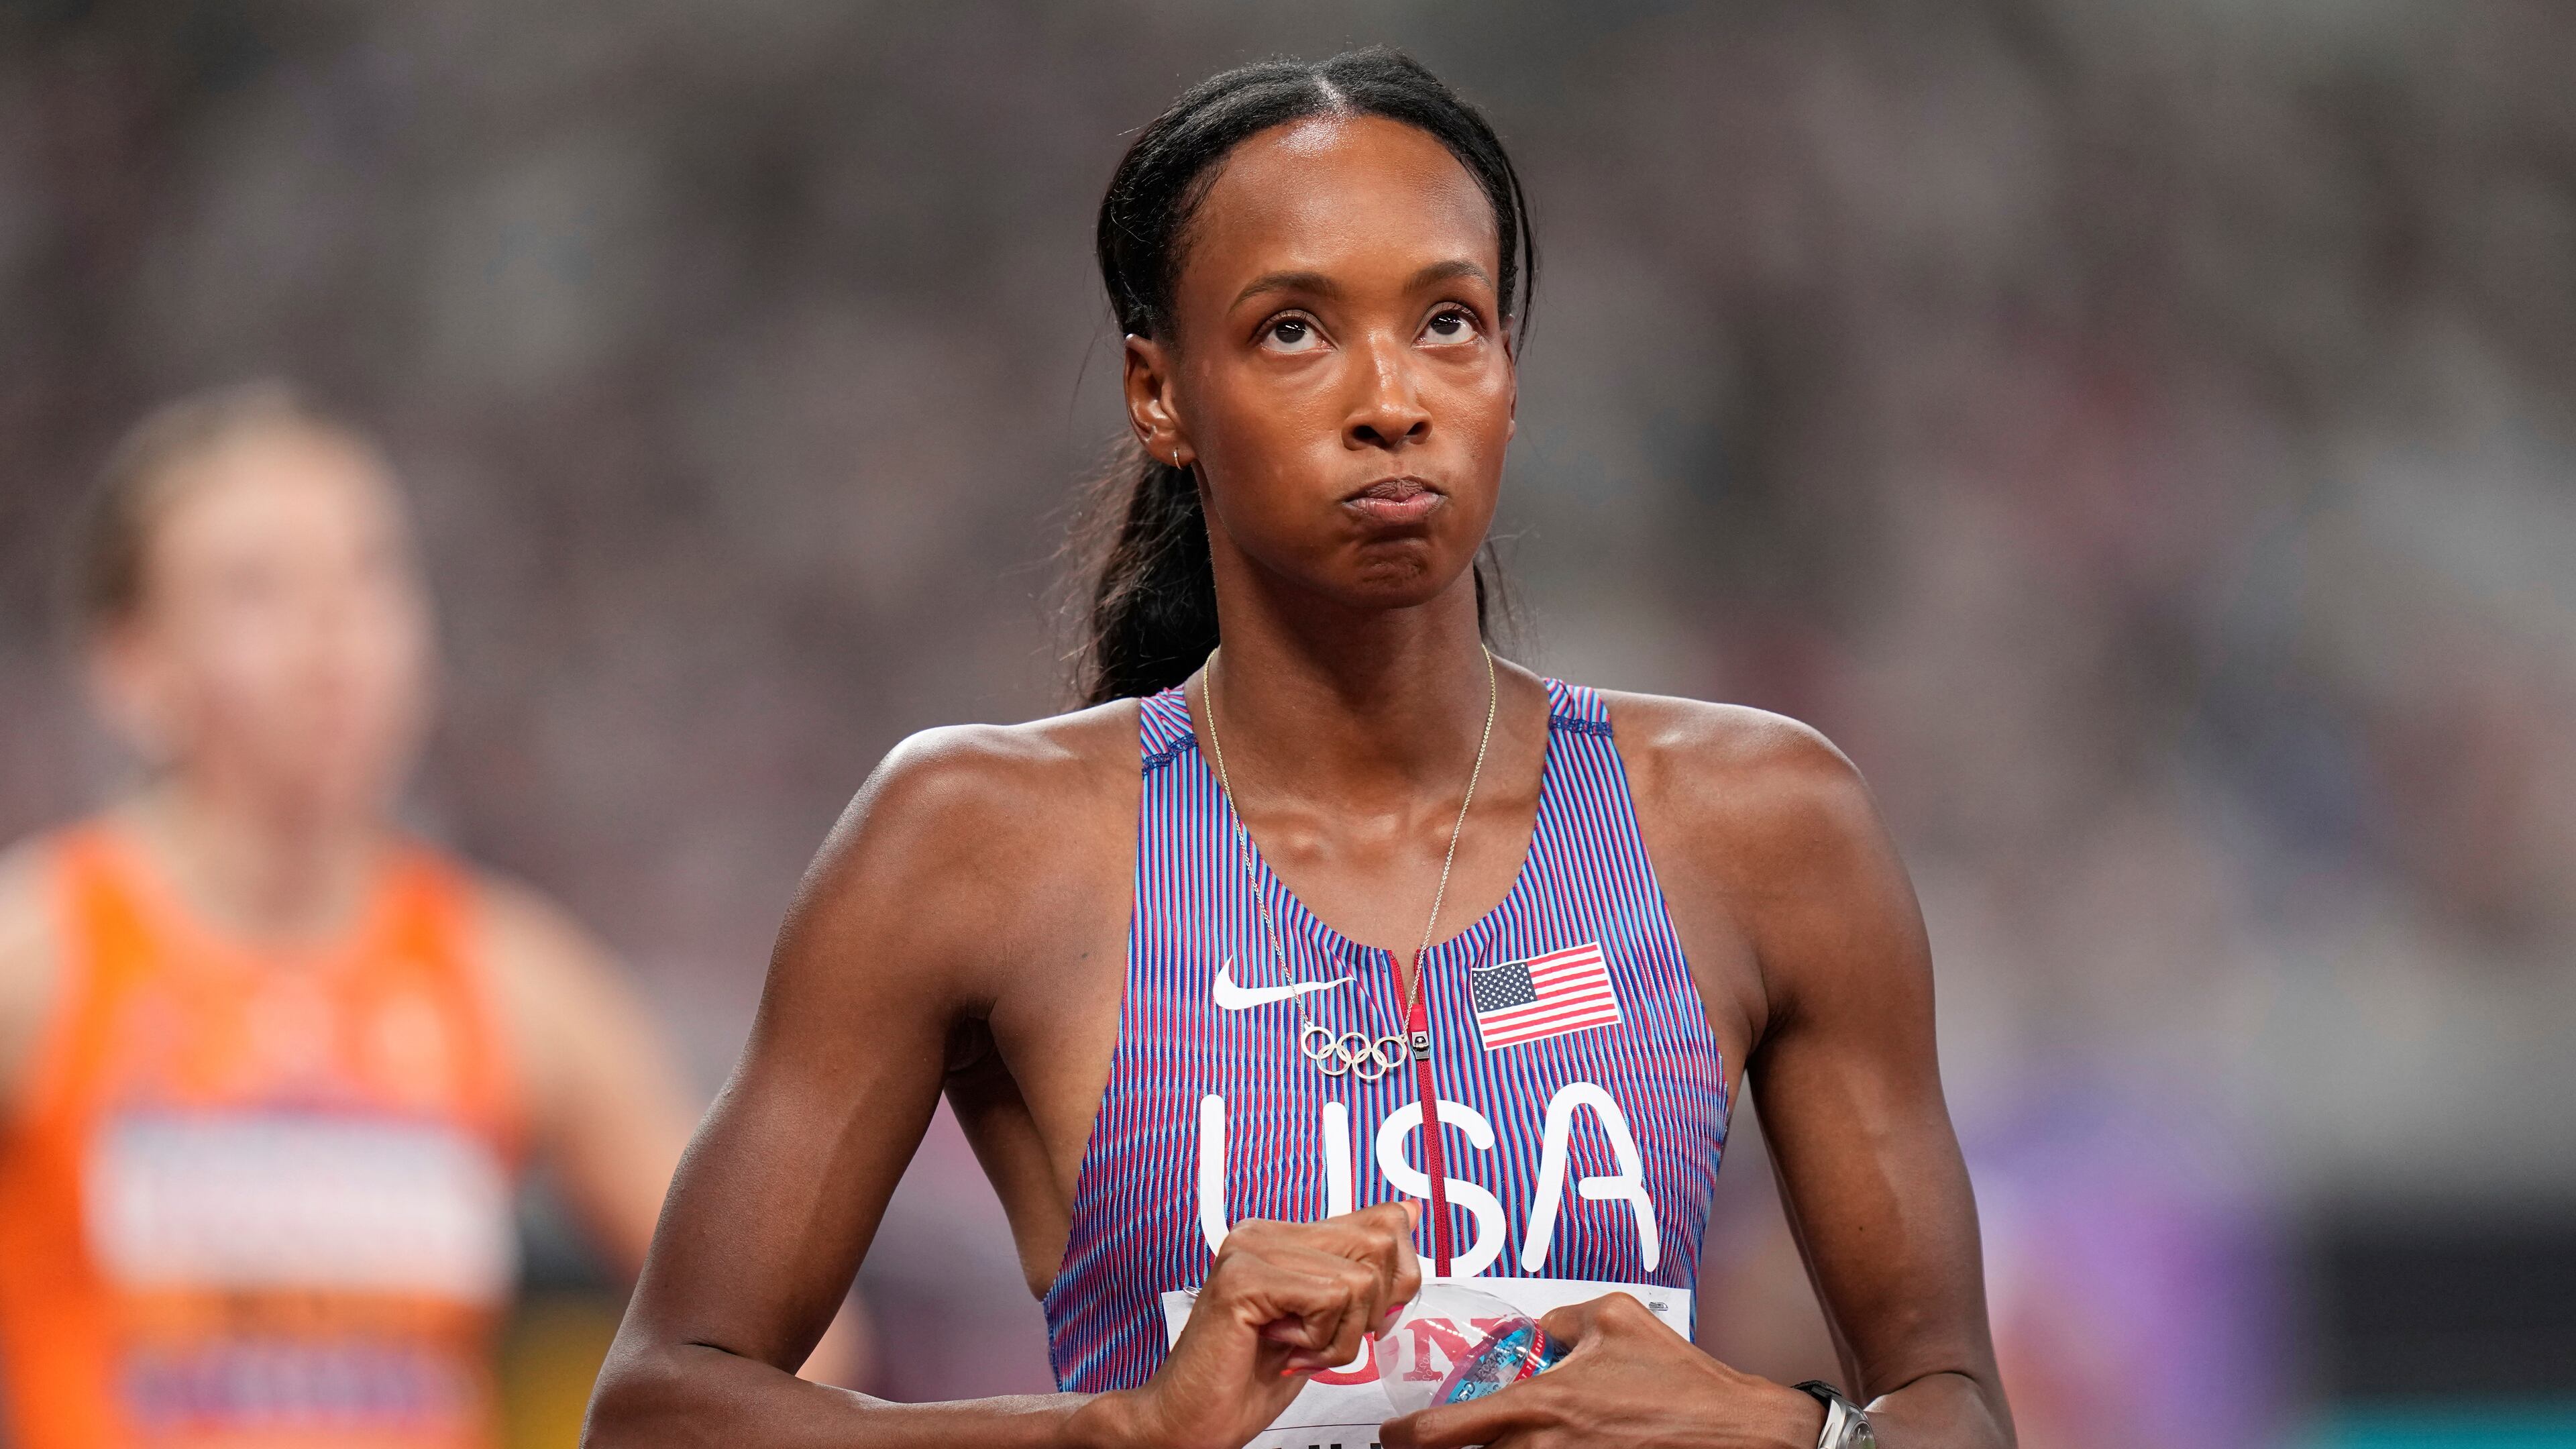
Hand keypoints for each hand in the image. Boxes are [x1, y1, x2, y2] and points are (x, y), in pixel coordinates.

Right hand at [1075, 1202, 1422, 1448]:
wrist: (1191, 1422)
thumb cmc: (1249, 1380)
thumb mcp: (1325, 1322)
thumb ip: (1360, 1268)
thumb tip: (1407, 1212)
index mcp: (1285, 1235)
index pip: (1382, 1222)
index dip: (1391, 1283)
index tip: (1351, 1321)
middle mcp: (1265, 1232)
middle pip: (1380, 1244)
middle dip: (1368, 1312)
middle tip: (1320, 1340)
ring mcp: (1250, 1250)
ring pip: (1359, 1279)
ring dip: (1340, 1336)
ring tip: (1298, 1349)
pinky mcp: (1243, 1278)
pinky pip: (1329, 1298)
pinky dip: (1320, 1340)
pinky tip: (1282, 1349)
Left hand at [1379, 1292, 1827, 1448]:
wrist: (1734, 1432)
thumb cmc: (1678, 1377)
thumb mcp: (1614, 1318)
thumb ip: (1560, 1319)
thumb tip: (1538, 1330)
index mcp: (1538, 1408)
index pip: (1442, 1434)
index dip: (1405, 1439)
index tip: (1392, 1436)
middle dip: (1450, 1448)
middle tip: (1438, 1436)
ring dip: (1500, 1447)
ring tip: (1512, 1429)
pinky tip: (1550, 1438)